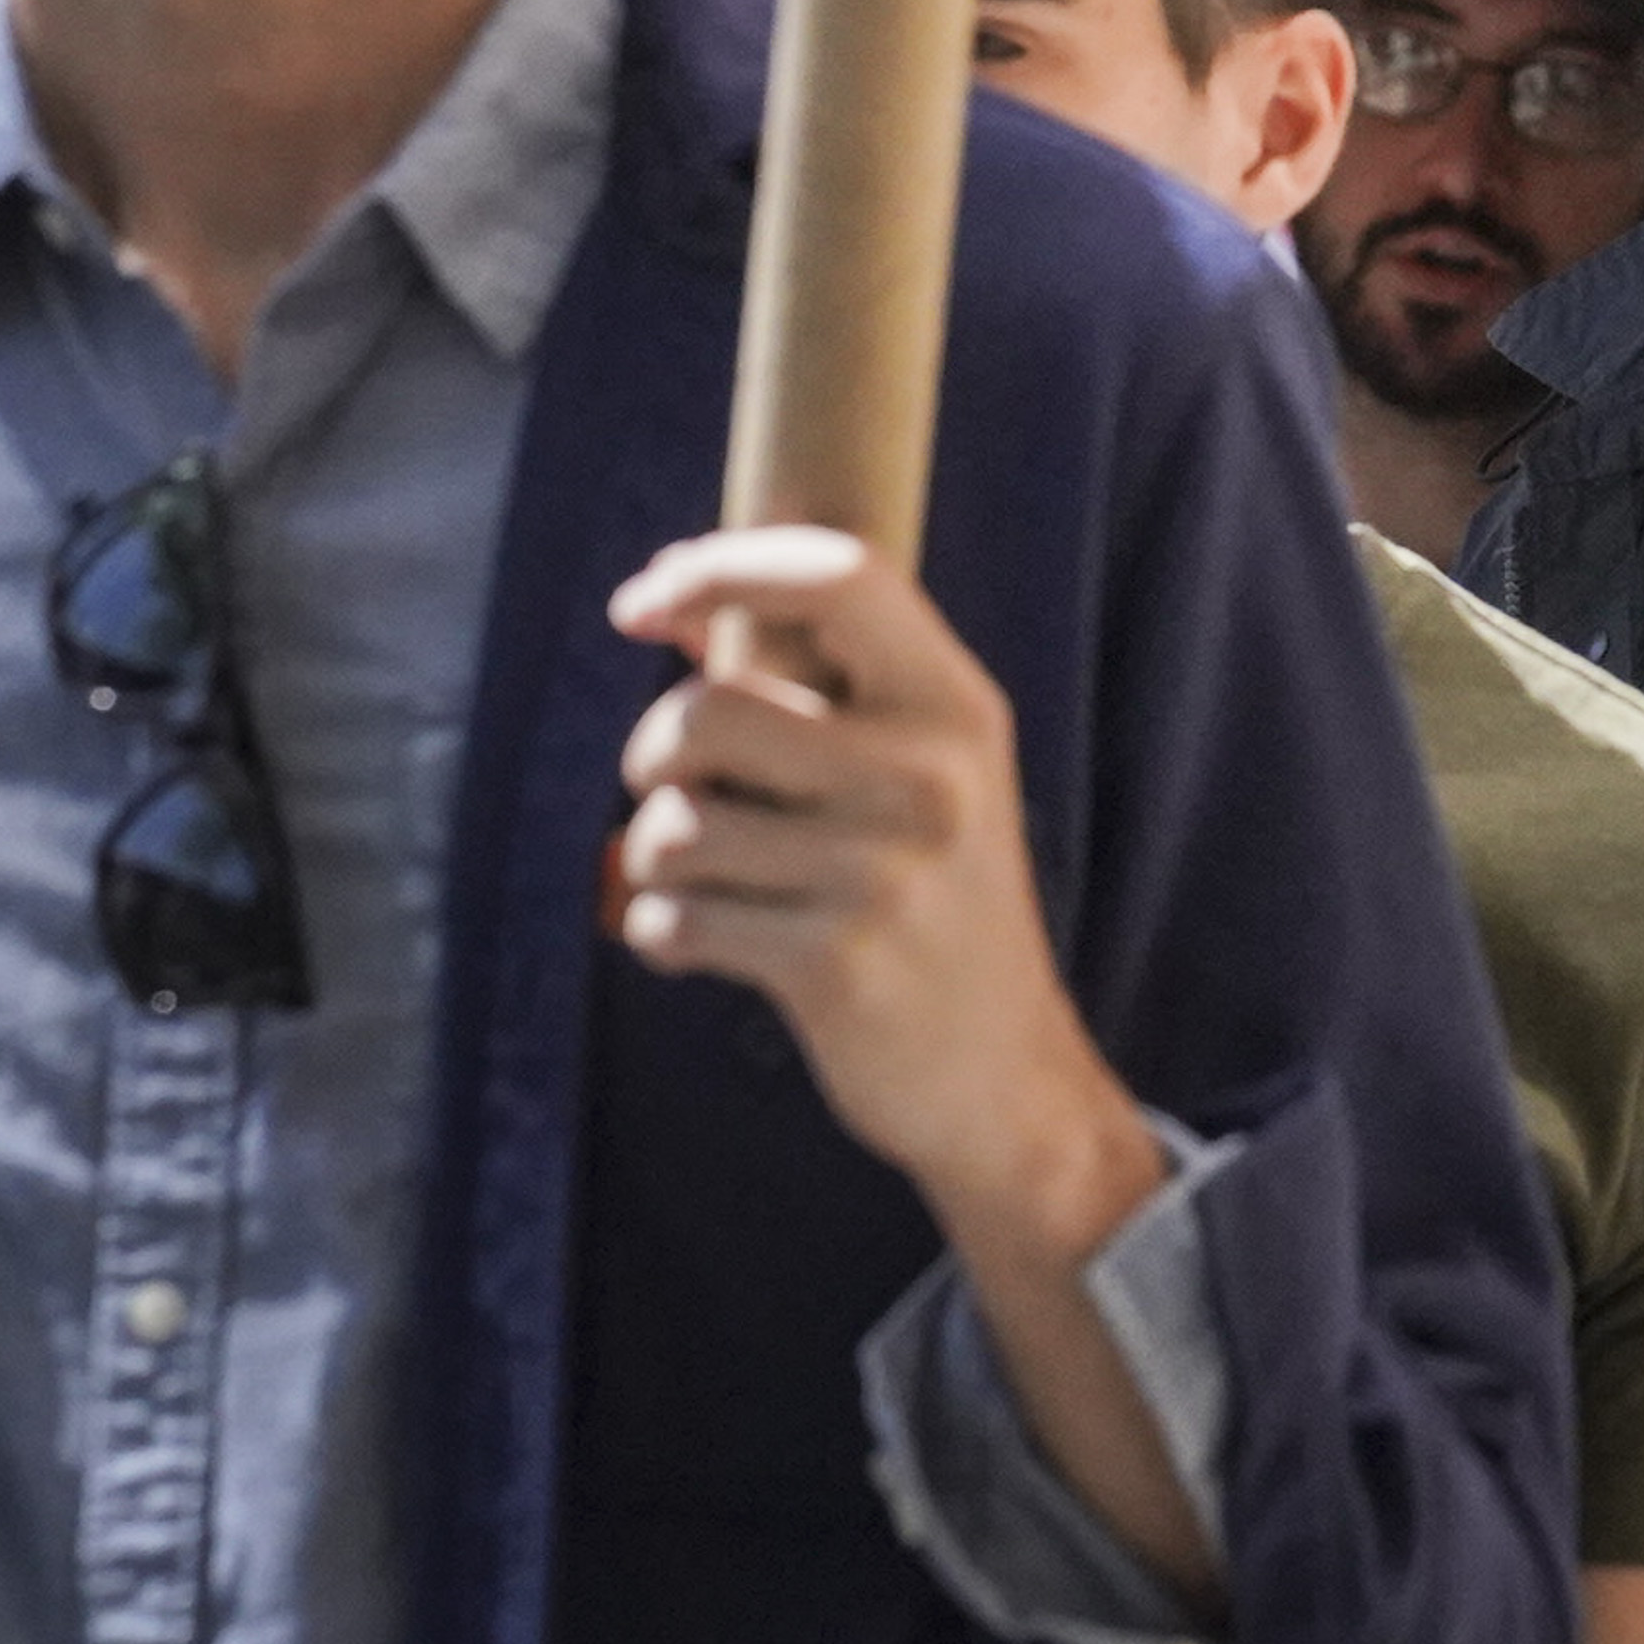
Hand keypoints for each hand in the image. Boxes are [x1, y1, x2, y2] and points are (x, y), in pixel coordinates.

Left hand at [609, 525, 1213, 1612]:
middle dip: (654, 755)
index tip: (640, 603)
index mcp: (958, 703)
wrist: (1003, 1077)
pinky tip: (711, 948)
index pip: (838, 576)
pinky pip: (666, 919)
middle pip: (705, 710)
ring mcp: (883, 871)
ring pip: (669, 825)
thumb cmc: (940, 904)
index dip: (721, 565)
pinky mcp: (830, 963)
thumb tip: (680, 598)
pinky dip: (662, 936)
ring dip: (655, 861)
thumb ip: (828, 690)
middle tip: (679, 790)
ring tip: (711, 886)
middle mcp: (931, 774)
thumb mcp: (928, 772)